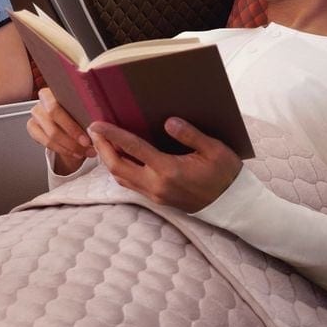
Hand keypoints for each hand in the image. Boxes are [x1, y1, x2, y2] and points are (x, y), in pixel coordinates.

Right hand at [26, 88, 93, 174]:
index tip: (90, 131)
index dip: (74, 119)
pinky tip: (76, 153)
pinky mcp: (32, 127)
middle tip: (88, 144)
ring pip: (50, 133)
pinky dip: (63, 150)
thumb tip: (102, 119)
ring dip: (71, 146)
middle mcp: (43, 100)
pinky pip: (46, 143)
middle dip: (72, 133)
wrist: (70, 125)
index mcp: (56, 89)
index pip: (61, 101)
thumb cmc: (80, 114)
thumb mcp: (86, 108)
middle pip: (54, 116)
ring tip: (87, 151)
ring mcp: (36, 114)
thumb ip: (90, 109)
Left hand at [89, 117, 241, 212]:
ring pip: (121, 178)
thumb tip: (168, 122)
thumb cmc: (225, 174)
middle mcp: (157, 185)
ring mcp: (155, 195)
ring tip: (104, 142)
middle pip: (117, 167)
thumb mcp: (213, 149)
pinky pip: (131, 185)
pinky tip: (121, 157)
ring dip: (109, 160)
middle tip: (94, 131)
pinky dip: (121, 169)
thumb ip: (189, 135)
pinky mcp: (157, 199)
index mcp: (169, 170)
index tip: (97, 124)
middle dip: (102, 148)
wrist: (232, 204)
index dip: (112, 135)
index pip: (133, 148)